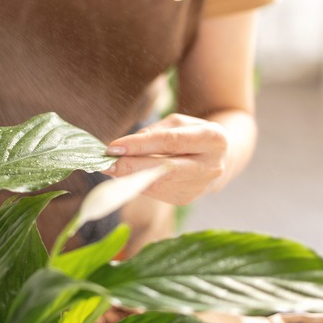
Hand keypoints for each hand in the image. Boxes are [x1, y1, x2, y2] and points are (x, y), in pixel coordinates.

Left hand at [102, 113, 228, 204]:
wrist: (217, 156)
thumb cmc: (191, 133)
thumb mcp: (177, 123)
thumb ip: (152, 133)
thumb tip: (122, 148)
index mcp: (213, 139)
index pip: (171, 142)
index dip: (140, 145)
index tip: (114, 146)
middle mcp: (211, 166)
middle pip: (165, 169)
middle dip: (131, 167)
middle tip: (105, 164)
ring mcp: (199, 187)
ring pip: (157, 185)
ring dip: (129, 178)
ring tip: (109, 168)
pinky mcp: (186, 199)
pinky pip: (155, 192)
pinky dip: (136, 184)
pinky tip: (124, 176)